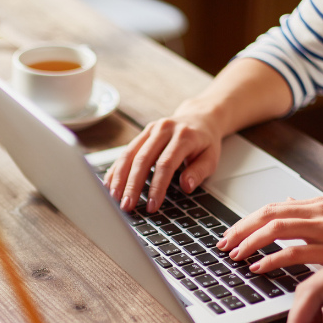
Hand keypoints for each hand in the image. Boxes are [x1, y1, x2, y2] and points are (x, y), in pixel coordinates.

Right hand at [104, 103, 222, 212]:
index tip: (152, 205)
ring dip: (119, 178)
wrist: (200, 117)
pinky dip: (117, 169)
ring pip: (129, 154)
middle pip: (142, 159)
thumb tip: (186, 186)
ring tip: (114, 197)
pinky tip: (110, 183)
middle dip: (132, 185)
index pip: (166, 164)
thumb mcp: (211, 158)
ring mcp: (151, 130)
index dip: (157, 187)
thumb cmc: (205, 142)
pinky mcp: (142, 134)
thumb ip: (199, 172)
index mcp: (184, 136)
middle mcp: (164, 129)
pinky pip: (126, 151)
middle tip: (126, 205)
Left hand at [216, 198, 322, 272]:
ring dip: (250, 242)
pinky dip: (272, 259)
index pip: (272, 209)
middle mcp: (321, 214)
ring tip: (234, 255)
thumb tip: (283, 202)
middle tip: (222, 244)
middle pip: (268, 215)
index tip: (228, 234)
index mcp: (319, 205)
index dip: (245, 221)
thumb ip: (310, 210)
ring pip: (277, 229)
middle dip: (240, 230)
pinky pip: (296, 253)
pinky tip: (257, 267)